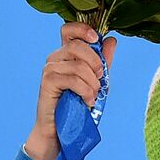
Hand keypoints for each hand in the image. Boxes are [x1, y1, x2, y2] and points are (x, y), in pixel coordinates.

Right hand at [24, 22, 117, 159]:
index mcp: (66, 54)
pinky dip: (85, 91)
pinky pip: (72, 79)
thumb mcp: (96, 82)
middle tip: (100, 79)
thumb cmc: (77, 106)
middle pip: (77, 46)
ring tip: (93, 96)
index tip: (96, 39)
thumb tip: (112, 40)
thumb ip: (103, 62)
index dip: (83, 29)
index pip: (69, 29)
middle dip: (95, 62)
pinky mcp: (47, 82)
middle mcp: (56, 57)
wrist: (61, 131)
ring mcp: (49, 68)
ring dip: (92, 83)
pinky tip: (88, 100)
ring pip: (78, 65)